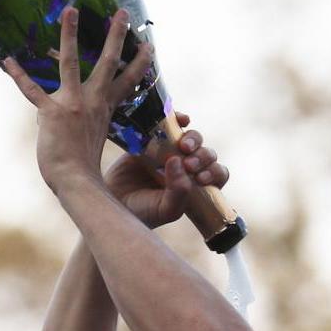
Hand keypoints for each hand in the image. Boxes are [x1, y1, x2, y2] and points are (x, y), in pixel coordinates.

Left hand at [1, 7, 154, 195]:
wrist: (76, 181)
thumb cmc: (82, 168)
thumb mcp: (90, 140)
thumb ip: (81, 123)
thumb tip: (56, 116)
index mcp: (105, 108)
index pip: (128, 82)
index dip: (140, 64)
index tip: (149, 46)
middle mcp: (93, 101)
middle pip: (108, 62)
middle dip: (116, 35)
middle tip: (122, 12)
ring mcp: (73, 103)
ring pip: (72, 62)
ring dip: (70, 34)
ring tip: (71, 10)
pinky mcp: (52, 111)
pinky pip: (31, 89)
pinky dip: (18, 75)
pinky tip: (8, 60)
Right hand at [106, 112, 228, 228]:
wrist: (112, 202)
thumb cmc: (142, 212)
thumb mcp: (165, 209)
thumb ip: (179, 192)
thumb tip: (179, 161)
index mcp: (196, 186)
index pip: (217, 174)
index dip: (214, 172)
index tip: (201, 178)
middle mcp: (186, 167)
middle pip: (207, 154)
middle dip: (203, 156)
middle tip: (189, 164)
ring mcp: (170, 152)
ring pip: (193, 138)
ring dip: (194, 139)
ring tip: (182, 146)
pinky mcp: (152, 140)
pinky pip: (171, 124)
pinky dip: (179, 119)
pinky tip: (181, 121)